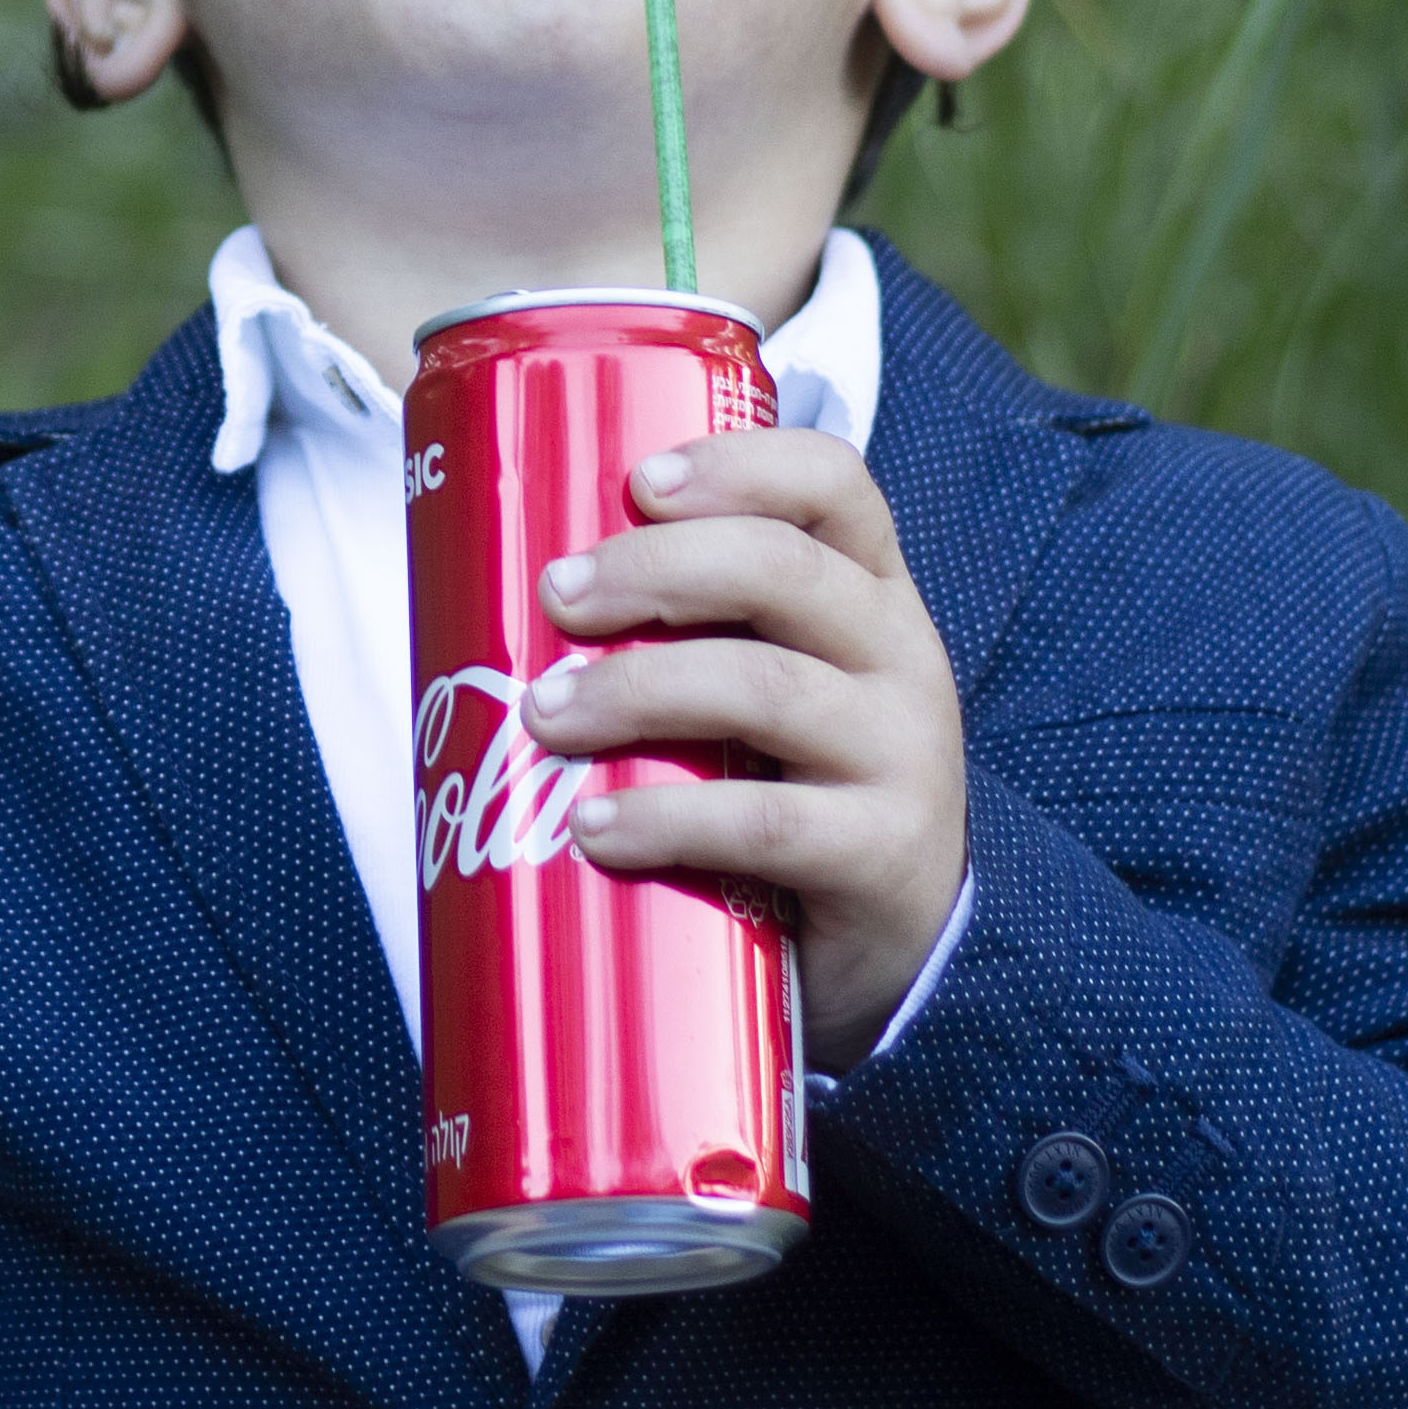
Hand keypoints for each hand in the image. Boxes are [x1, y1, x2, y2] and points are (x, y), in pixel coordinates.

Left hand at [527, 426, 965, 1070]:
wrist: (899, 943)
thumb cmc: (792, 783)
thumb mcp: (765, 684)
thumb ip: (686, 630)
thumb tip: (504, 585)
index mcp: (867, 592)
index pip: (833, 482)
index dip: (739, 465)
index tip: (638, 480)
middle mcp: (899, 656)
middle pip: (784, 571)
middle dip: (653, 569)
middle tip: (554, 597)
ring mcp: (903, 756)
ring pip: (764, 688)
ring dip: (636, 691)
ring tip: (546, 716)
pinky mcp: (884, 855)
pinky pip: (768, 823)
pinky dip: (669, 818)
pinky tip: (596, 828)